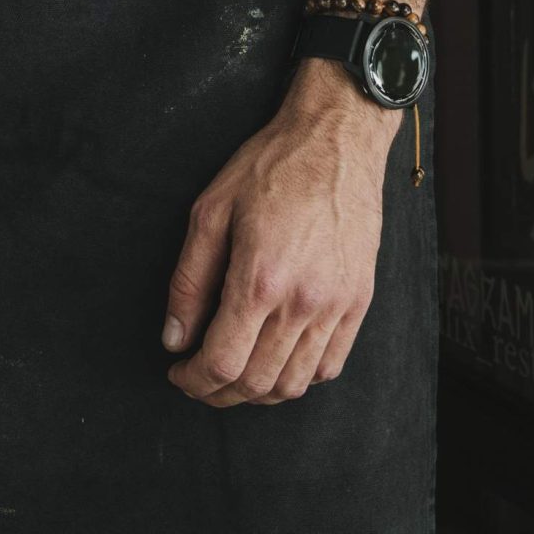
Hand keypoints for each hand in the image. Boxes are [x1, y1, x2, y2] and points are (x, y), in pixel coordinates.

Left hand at [161, 58, 391, 404]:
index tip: (178, 371)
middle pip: (256, 383)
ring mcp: (337, 306)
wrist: (336, 141)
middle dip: (219, 392)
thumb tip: (174, 338)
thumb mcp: (211, 211)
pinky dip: (299, 378)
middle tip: (198, 377)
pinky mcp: (359, 301)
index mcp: (260, 279)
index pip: (222, 362)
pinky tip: (278, 360)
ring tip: (235, 373)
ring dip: (258, 392)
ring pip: (294, 384)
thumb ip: (189, 281)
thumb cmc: (270, 167)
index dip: (194, 379)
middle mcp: (303, 302)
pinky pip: (329, 366)